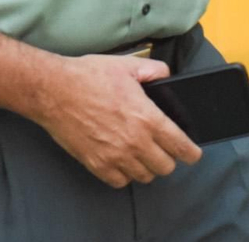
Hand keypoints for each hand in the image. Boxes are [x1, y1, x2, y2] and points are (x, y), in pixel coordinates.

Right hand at [32, 53, 201, 187]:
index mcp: (147, 118)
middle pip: (165, 167)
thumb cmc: (89, 76)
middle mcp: (134, 142)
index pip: (180, 146)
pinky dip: (124, 175)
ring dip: (147, 167)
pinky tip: (122, 161)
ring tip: (142, 154)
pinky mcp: (96, 165)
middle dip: (169, 159)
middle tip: (164, 149)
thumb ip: (154, 71)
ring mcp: (114, 156)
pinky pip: (120, 182)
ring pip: (144, 176)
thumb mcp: (128, 66)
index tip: (193, 155)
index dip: (191, 153)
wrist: (54, 91)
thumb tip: (166, 76)